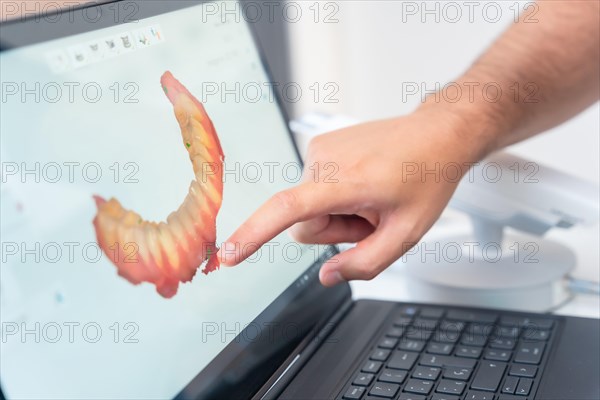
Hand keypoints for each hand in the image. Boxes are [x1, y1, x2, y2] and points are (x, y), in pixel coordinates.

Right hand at [217, 106, 489, 285]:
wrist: (436, 135)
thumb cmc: (426, 179)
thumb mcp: (406, 234)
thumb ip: (364, 263)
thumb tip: (325, 276)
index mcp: (348, 181)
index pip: (288, 210)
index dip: (253, 234)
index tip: (227, 255)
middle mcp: (324, 160)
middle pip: (303, 223)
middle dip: (333, 230)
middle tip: (372, 216)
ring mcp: (319, 149)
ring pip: (307, 206)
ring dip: (336, 212)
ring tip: (371, 196)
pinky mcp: (319, 145)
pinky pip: (312, 187)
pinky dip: (334, 194)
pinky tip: (364, 183)